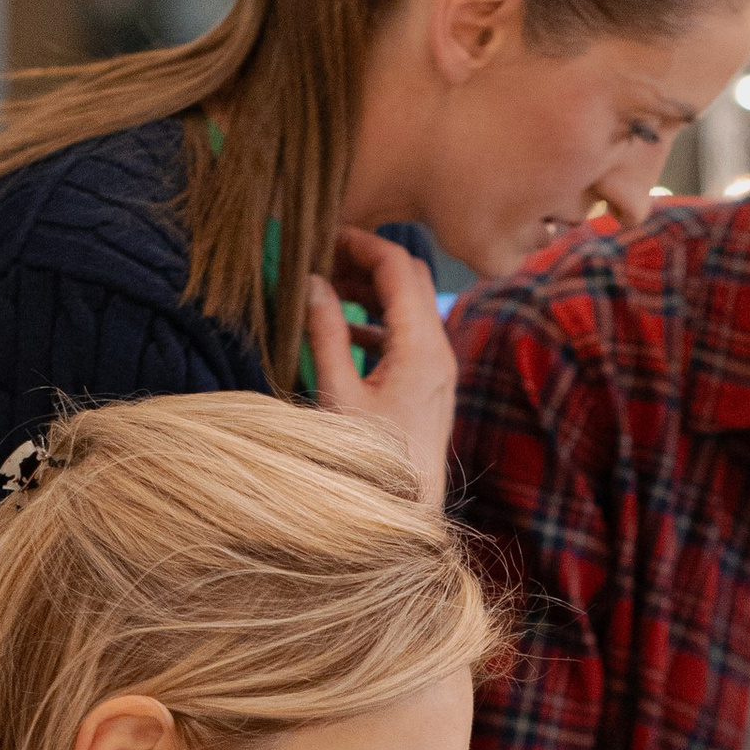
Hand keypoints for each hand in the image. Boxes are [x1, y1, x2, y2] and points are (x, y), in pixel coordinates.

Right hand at [306, 228, 456, 503]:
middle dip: (366, 260)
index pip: (398, 267)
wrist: (407, 515)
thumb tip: (310, 283)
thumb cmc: (370, 464)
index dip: (361, 243)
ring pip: (409, 305)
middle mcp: (439, 351)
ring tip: (324, 287)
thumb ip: (325, 334)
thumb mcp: (338, 396)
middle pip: (410, 278)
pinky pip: (407, 335)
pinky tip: (341, 328)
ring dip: (370, 290)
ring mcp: (439, 368)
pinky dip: (376, 321)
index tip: (323, 234)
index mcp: (421, 347)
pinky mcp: (431, 384)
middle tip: (321, 256)